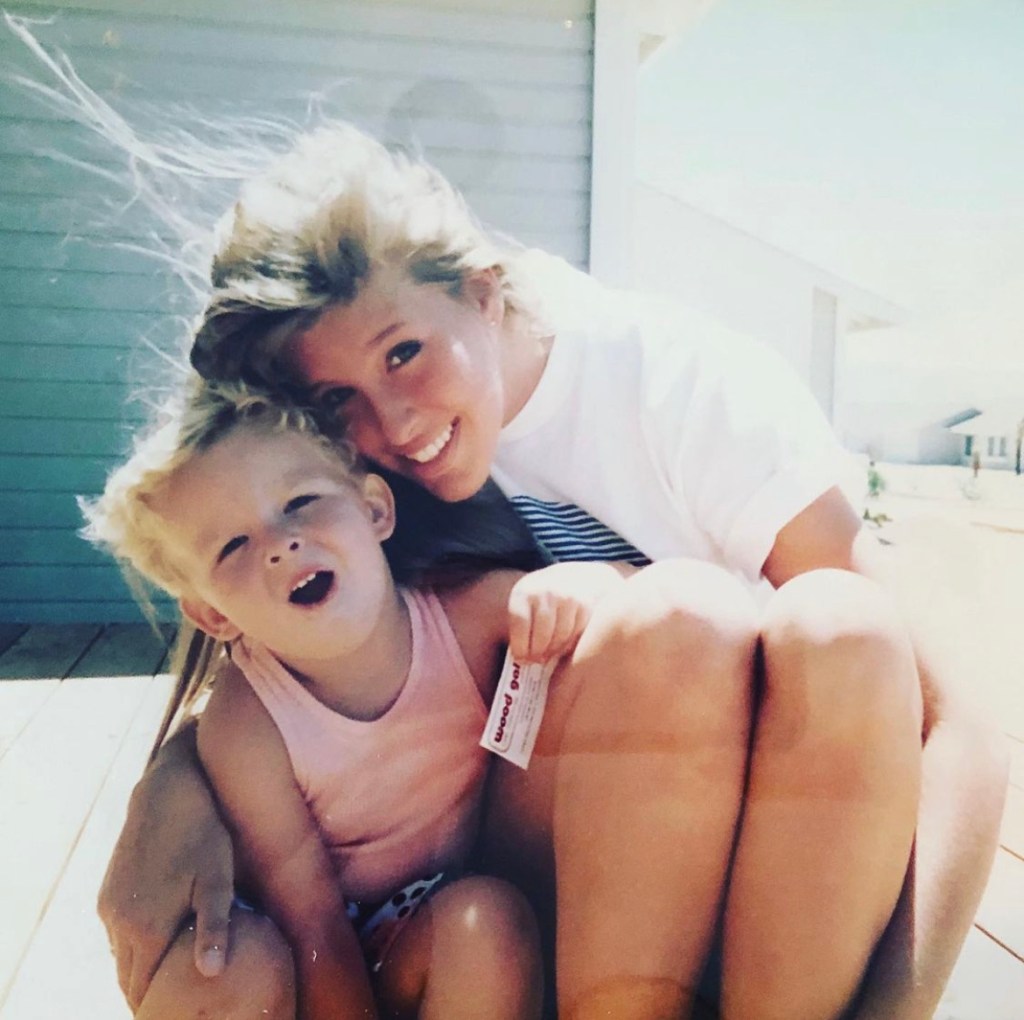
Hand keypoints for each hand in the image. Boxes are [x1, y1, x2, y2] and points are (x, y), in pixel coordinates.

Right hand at [97, 725, 234, 1008]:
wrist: (169, 789)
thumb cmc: (204, 832)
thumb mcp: (218, 878)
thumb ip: (215, 926)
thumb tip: (212, 973)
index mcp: (145, 927)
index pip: (144, 988)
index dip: (158, 1006)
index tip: (176, 1014)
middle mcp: (118, 922)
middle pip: (128, 978)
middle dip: (148, 994)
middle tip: (173, 1005)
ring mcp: (109, 906)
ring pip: (121, 956)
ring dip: (140, 969)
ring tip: (168, 981)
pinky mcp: (107, 892)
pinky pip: (118, 934)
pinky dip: (134, 947)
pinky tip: (158, 944)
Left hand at [507, 561, 627, 662]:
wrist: (573, 578)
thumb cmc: (541, 598)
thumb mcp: (523, 603)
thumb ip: (520, 626)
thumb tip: (522, 658)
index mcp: (524, 591)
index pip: (520, 623)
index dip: (520, 645)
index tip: (521, 657)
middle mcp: (546, 592)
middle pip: (542, 634)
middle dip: (537, 652)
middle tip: (536, 660)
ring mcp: (568, 597)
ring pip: (561, 637)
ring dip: (554, 650)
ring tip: (548, 654)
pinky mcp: (585, 605)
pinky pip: (576, 634)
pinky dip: (569, 643)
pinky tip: (562, 644)